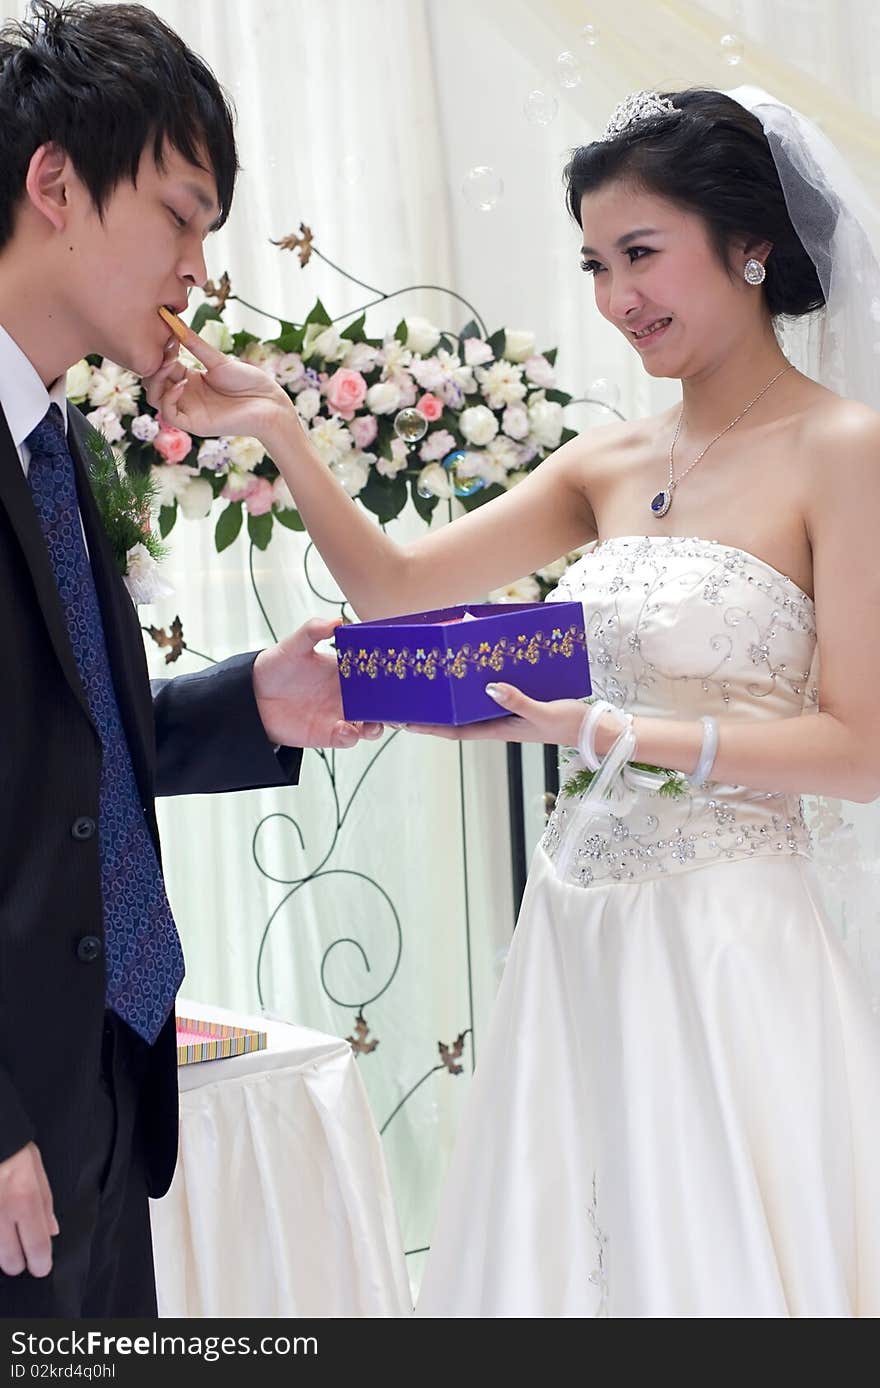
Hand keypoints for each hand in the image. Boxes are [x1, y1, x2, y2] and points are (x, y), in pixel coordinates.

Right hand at [0, 1142, 58, 1276]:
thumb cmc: (11, 1150)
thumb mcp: (36, 1168)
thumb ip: (45, 1203)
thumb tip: (51, 1231)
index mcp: (24, 1198)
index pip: (37, 1246)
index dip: (41, 1262)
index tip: (41, 1266)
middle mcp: (1, 1212)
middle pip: (11, 1261)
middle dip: (18, 1261)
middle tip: (21, 1252)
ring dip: (0, 1252)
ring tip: (5, 1236)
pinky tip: (0, 1228)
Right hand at [142, 314, 300, 443]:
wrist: (269, 403)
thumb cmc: (249, 382)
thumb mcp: (218, 360)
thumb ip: (195, 345)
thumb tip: (175, 322)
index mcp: (190, 380)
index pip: (162, 366)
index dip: (161, 352)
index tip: (168, 335)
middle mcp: (186, 395)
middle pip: (153, 382)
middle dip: (155, 364)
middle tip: (169, 350)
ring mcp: (189, 410)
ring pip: (155, 399)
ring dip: (157, 379)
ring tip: (170, 363)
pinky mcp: (194, 424)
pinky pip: (169, 414)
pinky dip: (169, 397)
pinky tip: (183, 383)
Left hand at [253, 617, 383, 749]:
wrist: (253, 697)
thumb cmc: (275, 667)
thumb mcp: (294, 645)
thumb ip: (314, 630)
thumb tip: (337, 622)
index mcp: (346, 670)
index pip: (374, 672)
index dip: (389, 676)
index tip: (398, 676)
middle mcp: (347, 693)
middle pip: (379, 702)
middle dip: (392, 707)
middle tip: (396, 708)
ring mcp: (340, 714)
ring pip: (371, 723)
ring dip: (377, 725)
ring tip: (373, 724)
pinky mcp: (329, 734)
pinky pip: (349, 739)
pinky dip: (351, 736)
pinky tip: (344, 729)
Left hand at [405, 683, 585, 745]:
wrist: (594, 729)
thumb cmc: (569, 724)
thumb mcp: (542, 711)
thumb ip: (517, 701)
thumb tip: (489, 688)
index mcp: (498, 730)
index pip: (454, 731)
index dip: (429, 728)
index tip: (404, 723)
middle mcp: (498, 723)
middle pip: (456, 721)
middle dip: (432, 716)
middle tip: (406, 704)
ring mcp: (507, 715)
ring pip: (470, 709)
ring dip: (450, 703)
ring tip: (429, 688)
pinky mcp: (519, 705)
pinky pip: (489, 698)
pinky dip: (474, 690)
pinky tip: (470, 676)